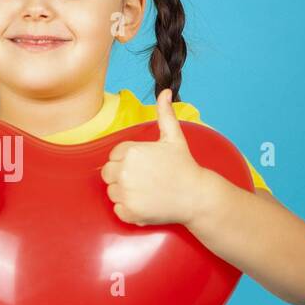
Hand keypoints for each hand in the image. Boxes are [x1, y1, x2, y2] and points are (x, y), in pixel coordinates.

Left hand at [99, 88, 209, 226]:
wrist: (196, 196)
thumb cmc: (184, 166)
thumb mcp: (174, 137)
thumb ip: (165, 114)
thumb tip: (165, 91)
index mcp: (131, 151)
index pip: (114, 156)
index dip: (128, 161)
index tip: (145, 167)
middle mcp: (125, 171)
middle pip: (108, 173)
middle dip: (122, 176)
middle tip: (145, 180)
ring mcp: (126, 193)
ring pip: (112, 192)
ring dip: (125, 193)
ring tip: (147, 191)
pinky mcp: (129, 212)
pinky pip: (118, 209)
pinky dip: (129, 210)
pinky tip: (146, 203)